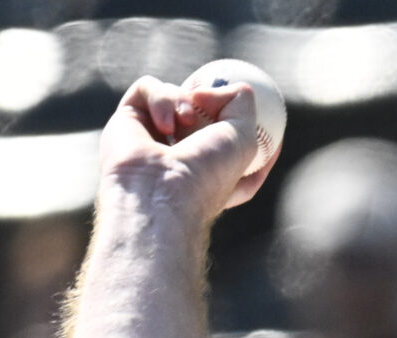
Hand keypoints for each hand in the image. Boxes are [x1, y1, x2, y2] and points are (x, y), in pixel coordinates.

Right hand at [98, 75, 270, 218]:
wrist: (157, 191)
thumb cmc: (205, 174)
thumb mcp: (244, 138)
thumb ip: (243, 104)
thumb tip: (224, 86)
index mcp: (214, 171)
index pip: (235, 145)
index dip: (251, 129)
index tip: (268, 121)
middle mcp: (184, 154)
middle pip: (203, 113)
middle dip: (210, 105)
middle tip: (211, 101)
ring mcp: (154, 136)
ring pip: (176, 94)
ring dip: (185, 100)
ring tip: (186, 120)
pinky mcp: (128, 120)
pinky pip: (149, 88)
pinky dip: (161, 98)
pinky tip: (165, 125)